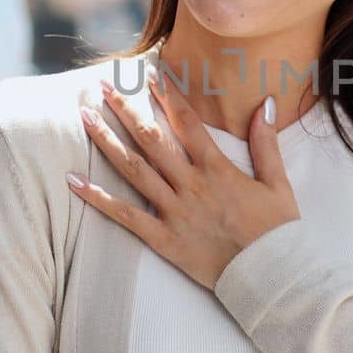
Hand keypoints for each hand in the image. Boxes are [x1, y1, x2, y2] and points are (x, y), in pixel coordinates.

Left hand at [66, 71, 299, 289]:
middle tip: (104, 87)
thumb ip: (266, 142)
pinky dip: (98, 198)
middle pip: (152, 139)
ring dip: (107, 141)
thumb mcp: (277, 183)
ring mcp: (175, 212)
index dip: (167, 96)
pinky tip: (75, 181)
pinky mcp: (164, 239)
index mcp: (218, 169)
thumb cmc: (277, 232)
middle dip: (126, 110)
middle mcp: (191, 185)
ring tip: (85, 117)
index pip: (187, 123)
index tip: (150, 76)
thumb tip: (264, 103)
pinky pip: (125, 215)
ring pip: (133, 169)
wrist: (270, 277)